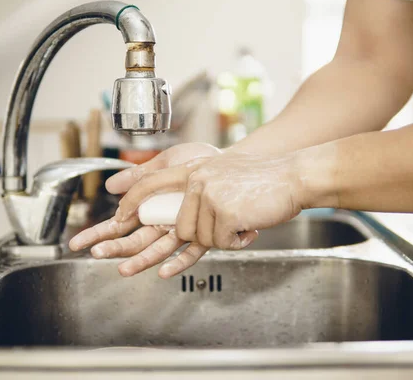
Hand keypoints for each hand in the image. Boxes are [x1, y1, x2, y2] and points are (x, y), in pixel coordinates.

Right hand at [68, 142, 221, 277]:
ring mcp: (182, 229)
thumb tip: (111, 185)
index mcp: (151, 206)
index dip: (99, 233)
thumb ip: (139, 177)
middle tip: (96, 254)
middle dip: (114, 247)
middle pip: (134, 239)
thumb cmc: (199, 161)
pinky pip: (189, 253)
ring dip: (139, 259)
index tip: (78, 243)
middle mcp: (163, 221)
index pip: (119, 224)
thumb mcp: (164, 164)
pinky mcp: (203, 234)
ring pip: (156, 249)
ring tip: (123, 269)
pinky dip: (178, 262)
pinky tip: (164, 271)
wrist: (229, 161)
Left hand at [114, 151, 302, 261]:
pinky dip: (238, 241)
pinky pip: (221, 242)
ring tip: (242, 220)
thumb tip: (181, 210)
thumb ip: (197, 185)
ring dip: (224, 238)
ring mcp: (209, 196)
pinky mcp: (224, 212)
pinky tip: (250, 225)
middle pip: (179, 228)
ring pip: (200, 238)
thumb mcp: (222, 173)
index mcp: (194, 169)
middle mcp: (197, 180)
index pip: (149, 182)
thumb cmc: (262, 180)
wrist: (293, 176)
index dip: (131, 201)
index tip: (119, 216)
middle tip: (202, 235)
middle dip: (199, 237)